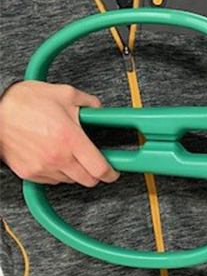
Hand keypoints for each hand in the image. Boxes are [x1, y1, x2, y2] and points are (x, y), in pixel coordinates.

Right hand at [0, 80, 118, 185]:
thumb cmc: (24, 102)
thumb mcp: (64, 94)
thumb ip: (89, 102)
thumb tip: (99, 108)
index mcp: (70, 139)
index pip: (100, 169)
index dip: (111, 173)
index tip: (113, 171)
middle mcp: (58, 157)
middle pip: (88, 180)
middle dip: (95, 173)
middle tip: (94, 161)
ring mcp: (43, 168)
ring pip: (70, 181)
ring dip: (75, 172)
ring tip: (69, 154)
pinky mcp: (29, 173)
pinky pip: (52, 180)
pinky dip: (58, 172)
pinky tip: (54, 156)